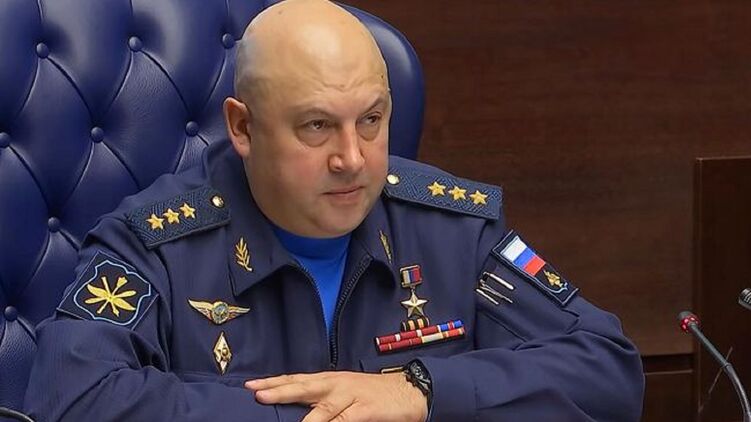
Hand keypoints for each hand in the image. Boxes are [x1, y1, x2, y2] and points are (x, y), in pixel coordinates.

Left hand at [245, 371, 427, 421]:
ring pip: (322, 407)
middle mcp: (337, 385)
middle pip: (304, 387)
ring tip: (286, 413)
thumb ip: (323, 401)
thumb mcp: (345, 393)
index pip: (297, 380)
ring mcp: (351, 396)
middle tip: (257, 393)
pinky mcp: (365, 410)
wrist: (410, 390)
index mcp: (330, 380)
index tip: (251, 385)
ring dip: (301, 414)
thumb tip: (298, 409)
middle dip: (279, 390)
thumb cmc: (374, 394)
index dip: (275, 382)